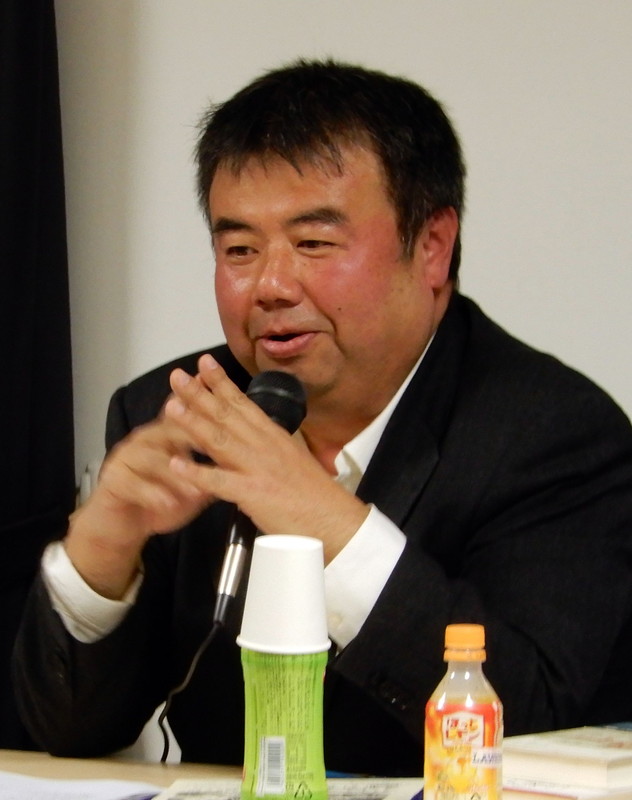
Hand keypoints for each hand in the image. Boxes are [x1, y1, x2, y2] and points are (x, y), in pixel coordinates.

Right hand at [65, 410, 209, 598]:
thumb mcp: (193, 484)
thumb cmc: (161, 499)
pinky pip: (132, 484)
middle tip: (213, 447)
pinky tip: (167, 504)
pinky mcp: (113, 479)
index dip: (204, 409)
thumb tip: (246, 465)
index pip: (187, 416)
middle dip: (190, 434)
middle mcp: (147, 439)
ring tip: (194, 489)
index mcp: (168, 435)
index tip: (227, 405)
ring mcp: (127, 457)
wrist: (122, 523)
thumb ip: (216, 471)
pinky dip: (152, 494)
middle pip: (168, 430)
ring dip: (174, 474)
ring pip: (152, 459)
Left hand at [165, 354, 369, 562]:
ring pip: (220, 439)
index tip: (205, 363)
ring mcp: (257, 467)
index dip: (221, 381)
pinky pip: (219, 481)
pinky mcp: (253, 493)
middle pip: (226, 414)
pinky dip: (197, 472)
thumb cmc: (313, 493)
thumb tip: (253, 431)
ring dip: (193, 422)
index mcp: (273, 435)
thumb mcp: (291, 456)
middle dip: (199, 393)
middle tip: (178, 375)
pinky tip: (177, 465)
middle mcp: (264, 445)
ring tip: (171, 406)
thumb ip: (269, 443)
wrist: (333, 518)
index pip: (242, 403)